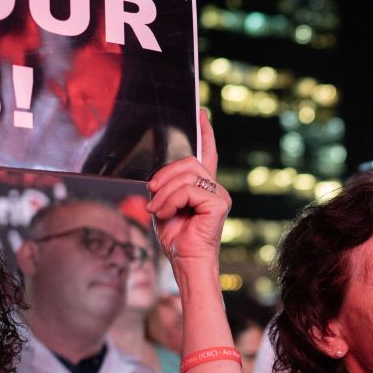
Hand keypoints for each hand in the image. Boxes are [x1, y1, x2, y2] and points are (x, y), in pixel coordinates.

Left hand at [145, 110, 231, 262]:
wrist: (185, 260)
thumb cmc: (176, 238)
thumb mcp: (164, 204)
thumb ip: (166, 185)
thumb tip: (158, 176)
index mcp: (204, 187)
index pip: (206, 153)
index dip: (205, 132)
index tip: (201, 112)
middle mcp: (216, 188)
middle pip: (188, 162)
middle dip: (165, 177)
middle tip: (153, 195)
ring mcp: (220, 195)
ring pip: (186, 175)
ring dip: (164, 193)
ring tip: (159, 210)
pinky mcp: (219, 203)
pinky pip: (188, 190)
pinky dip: (171, 201)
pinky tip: (167, 214)